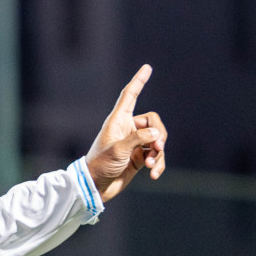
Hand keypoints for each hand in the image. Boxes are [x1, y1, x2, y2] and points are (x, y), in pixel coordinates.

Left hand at [85, 64, 166, 202]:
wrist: (95, 187)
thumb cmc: (100, 165)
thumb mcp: (118, 150)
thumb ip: (139, 138)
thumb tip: (157, 133)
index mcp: (118, 121)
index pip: (130, 96)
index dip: (138, 81)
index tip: (147, 67)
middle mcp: (127, 129)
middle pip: (154, 121)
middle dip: (159, 134)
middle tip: (157, 148)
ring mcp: (135, 143)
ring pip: (158, 139)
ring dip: (159, 153)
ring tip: (151, 165)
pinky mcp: (140, 157)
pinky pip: (157, 155)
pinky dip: (159, 163)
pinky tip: (154, 174)